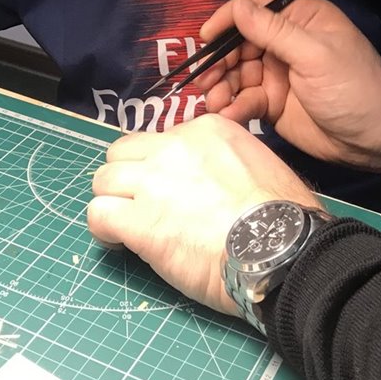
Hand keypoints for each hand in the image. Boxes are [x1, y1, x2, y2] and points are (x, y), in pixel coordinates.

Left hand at [87, 114, 321, 314]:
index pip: (157, 140)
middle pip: (122, 153)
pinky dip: (103, 228)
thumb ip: (222, 162)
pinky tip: (118, 240)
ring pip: (103, 180)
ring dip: (112, 201)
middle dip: (127, 179)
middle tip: (141, 205)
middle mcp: (173, 148)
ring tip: (127, 225)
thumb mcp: (258, 164)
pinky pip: (98, 214)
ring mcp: (153, 182)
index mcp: (205, 130)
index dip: (157, 167)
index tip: (169, 190)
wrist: (281, 249)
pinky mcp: (140, 221)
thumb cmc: (281, 218)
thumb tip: (205, 181)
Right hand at [197, 0, 380, 171]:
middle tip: (205, 80)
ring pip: (235, 73)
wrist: (376, 141)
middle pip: (237, 43)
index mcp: (299, 18)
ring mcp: (276, 74)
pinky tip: (229, 116)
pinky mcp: (271, 103)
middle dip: (219, 60)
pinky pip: (243, 100)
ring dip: (221, 86)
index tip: (205, 37)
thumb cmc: (353, 87)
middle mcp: (284, 42)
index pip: (254, 7)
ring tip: (215, 101)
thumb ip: (274, 32)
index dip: (227, 19)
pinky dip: (232, 107)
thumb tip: (237, 8)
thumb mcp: (315, 55)